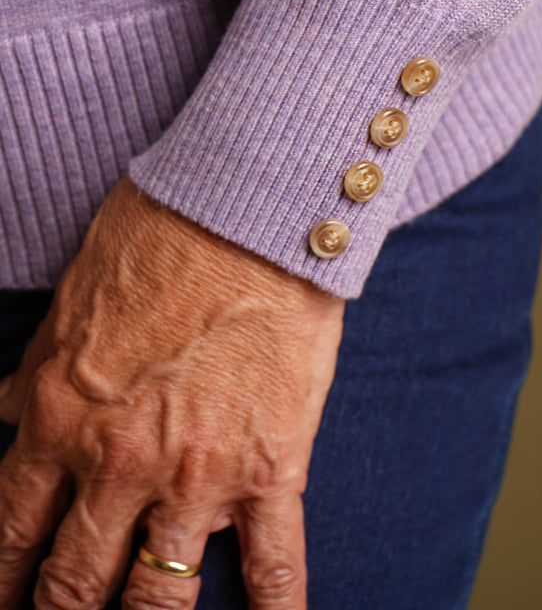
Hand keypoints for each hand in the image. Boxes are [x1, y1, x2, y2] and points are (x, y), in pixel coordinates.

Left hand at [0, 175, 344, 609]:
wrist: (250, 212)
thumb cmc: (160, 238)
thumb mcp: (73, 306)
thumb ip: (36, 373)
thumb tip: (3, 406)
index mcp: (60, 419)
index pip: (9, 534)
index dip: (0, 582)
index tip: (4, 599)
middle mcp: (119, 464)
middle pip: (71, 585)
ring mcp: (198, 476)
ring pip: (156, 599)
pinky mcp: (271, 469)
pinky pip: (273, 566)